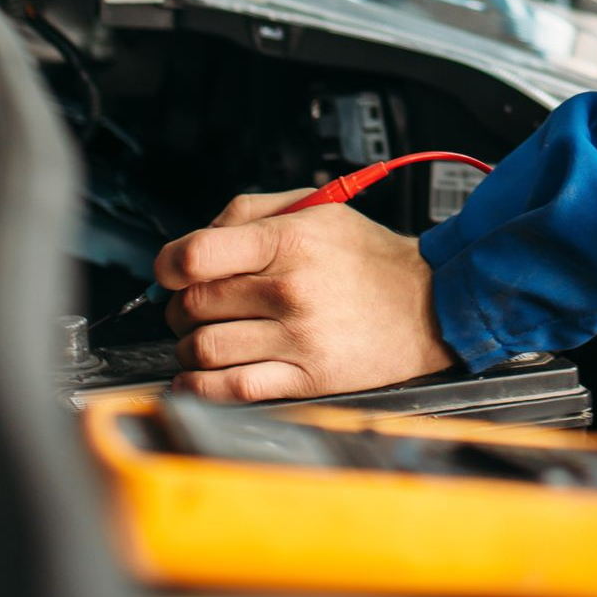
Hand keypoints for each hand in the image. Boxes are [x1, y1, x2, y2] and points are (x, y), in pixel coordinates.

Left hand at [154, 189, 454, 402]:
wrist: (429, 304)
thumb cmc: (370, 258)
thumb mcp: (318, 208)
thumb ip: (251, 210)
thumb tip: (195, 239)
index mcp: (290, 240)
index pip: (196, 255)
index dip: (167, 265)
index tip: (169, 271)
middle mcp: (290, 289)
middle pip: (194, 303)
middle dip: (180, 305)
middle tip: (192, 305)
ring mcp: (297, 337)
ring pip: (204, 348)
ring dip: (188, 345)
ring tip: (202, 337)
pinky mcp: (305, 378)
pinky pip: (230, 389)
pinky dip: (199, 386)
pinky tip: (197, 377)